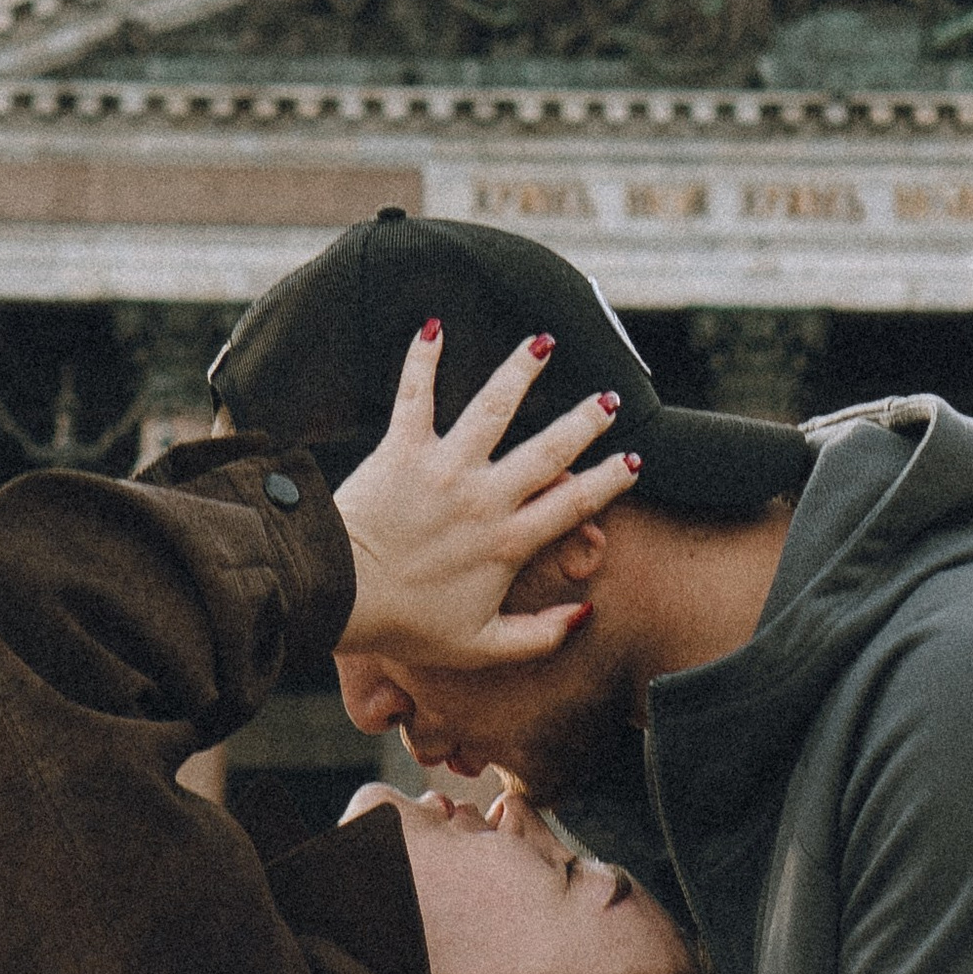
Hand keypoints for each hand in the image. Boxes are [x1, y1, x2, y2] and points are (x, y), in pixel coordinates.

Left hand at [333, 325, 637, 667]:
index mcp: (508, 543)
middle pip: (548, 449)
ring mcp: (445, 468)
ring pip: (494, 408)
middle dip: (584, 422)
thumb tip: (585, 613)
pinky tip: (433, 327)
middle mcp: (485, 497)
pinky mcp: (402, 449)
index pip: (573, 504)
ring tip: (543, 343)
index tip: (634, 460)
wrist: (338, 595)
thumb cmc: (404, 625)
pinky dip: (422, 359)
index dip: (609, 481)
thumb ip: (538, 635)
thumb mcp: (480, 646)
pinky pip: (416, 395)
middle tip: (609, 400)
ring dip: (521, 371)